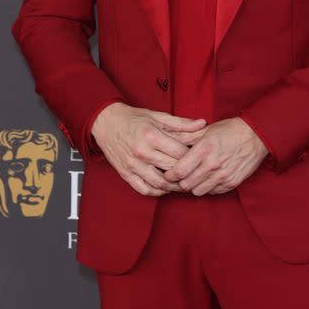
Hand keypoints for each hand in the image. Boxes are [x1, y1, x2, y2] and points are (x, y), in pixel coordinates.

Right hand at [90, 102, 207, 195]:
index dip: (193, 157)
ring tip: (183, 183)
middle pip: (172, 169)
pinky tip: (165, 187)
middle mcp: (141, 152)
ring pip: (160, 184)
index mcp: (151, 135)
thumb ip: (181, 123)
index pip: (180, 153)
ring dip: (174, 187)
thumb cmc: (133, 118)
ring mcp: (132, 165)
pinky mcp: (125, 174)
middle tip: (196, 174)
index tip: (199, 159)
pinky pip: (144, 189)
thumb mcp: (157, 116)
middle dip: (186, 173)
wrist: (105, 122)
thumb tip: (202, 124)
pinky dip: (157, 192)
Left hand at [161, 116, 268, 195]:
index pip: (179, 171)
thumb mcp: (206, 130)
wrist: (256, 135)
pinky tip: (209, 178)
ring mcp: (223, 175)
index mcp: (204, 149)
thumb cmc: (229, 130)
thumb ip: (187, 138)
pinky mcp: (232, 182)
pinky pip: (212, 192)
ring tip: (195, 177)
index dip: (170, 175)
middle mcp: (213, 164)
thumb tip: (168, 143)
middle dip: (181, 181)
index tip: (169, 173)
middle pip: (186, 184)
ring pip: (198, 191)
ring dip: (194, 186)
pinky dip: (208, 187)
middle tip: (181, 176)